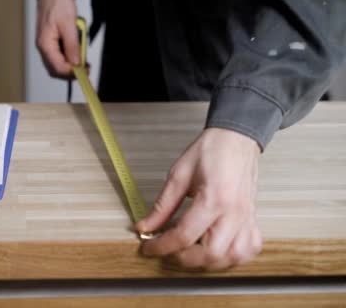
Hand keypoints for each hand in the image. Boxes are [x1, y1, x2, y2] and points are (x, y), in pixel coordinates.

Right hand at [36, 0, 79, 78]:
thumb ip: (72, 45)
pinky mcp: (52, 43)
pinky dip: (69, 58)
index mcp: (45, 44)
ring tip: (83, 62)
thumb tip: (76, 63)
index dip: (71, 72)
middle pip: (56, 70)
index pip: (57, 67)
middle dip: (70, 72)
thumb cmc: (58, 4)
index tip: (84, 71)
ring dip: (70, 66)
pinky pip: (59, 56)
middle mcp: (44, 48)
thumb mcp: (69, 24)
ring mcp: (47, 46)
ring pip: (57, 65)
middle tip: (85, 69)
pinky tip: (77, 54)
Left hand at [136, 128, 262, 270]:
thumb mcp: (178, 175)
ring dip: (209, 261)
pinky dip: (233, 256)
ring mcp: (247, 217)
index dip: (161, 246)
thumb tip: (146, 226)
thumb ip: (162, 206)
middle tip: (169, 250)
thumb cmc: (211, 151)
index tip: (148, 248)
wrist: (236, 138)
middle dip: (185, 259)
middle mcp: (234, 212)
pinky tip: (217, 247)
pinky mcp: (253, 218)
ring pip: (233, 257)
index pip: (184, 235)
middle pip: (211, 254)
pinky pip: (249, 249)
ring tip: (191, 250)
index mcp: (214, 198)